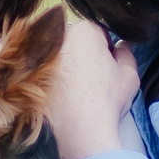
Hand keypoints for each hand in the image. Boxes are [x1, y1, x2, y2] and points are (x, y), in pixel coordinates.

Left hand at [50, 17, 139, 158]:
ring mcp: (40, 53)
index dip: (106, 51)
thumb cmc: (107, 99)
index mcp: (84, 29)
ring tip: (76, 88)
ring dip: (66, 65)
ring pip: (58, 55)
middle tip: (92, 78)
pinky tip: (62, 94)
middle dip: (84, 54)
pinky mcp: (28, 73)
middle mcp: (58, 36)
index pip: (99, 33)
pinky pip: (42, 70)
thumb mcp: (130, 74)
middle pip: (75, 41)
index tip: (106, 68)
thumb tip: (121, 46)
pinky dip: (50, 78)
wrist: (82, 129)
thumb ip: (127, 53)